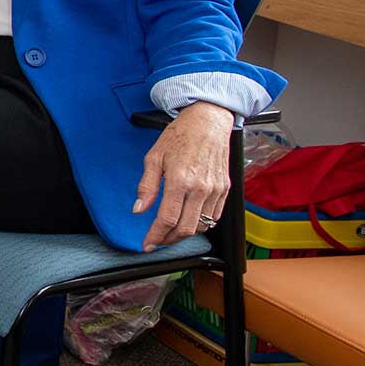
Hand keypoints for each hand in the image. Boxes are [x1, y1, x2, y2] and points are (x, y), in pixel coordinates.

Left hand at [134, 102, 234, 250]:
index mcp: (180, 181)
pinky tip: (189, 220)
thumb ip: (147, 186)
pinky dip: (201, 223)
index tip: (147, 244)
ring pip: (202, 225)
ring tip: (171, 231)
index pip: (167, 219)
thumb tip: (139, 208)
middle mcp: (201, 188)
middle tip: (157, 240)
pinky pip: (215, 216)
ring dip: (185, 233)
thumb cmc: (180, 135)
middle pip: (186, 228)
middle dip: (169, 239)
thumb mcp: (153, 158)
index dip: (156, 236)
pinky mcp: (225, 189)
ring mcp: (216, 190)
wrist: (208, 122)